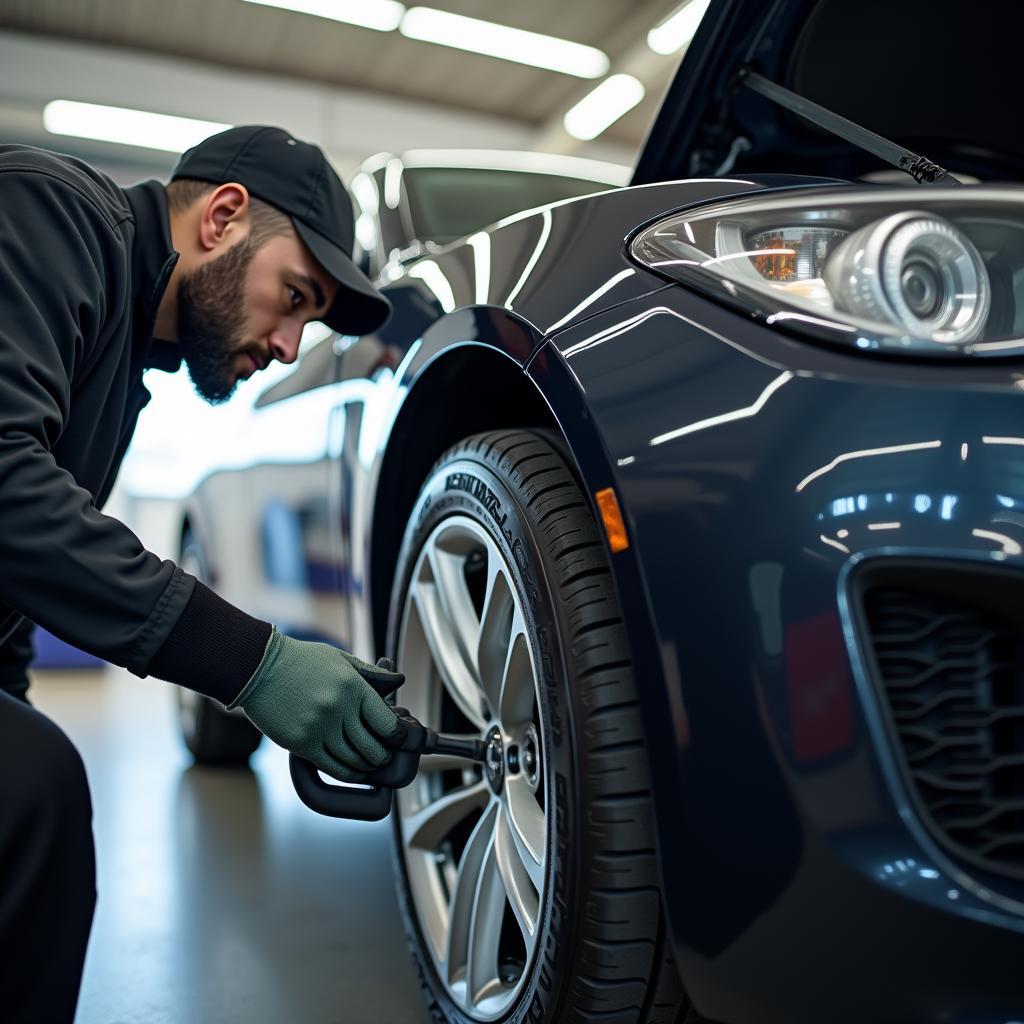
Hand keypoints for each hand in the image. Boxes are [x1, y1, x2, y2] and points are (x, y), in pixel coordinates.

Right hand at [228, 628, 404, 781]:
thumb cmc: (302, 661)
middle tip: (384, 755)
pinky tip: (353, 770)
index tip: (399, 739)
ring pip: (353, 761)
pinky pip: (331, 766)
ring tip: (369, 763)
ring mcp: (319, 727)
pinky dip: (347, 773)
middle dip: (383, 755)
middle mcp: (339, 709)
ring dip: (366, 766)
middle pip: (373, 747)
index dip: (398, 736)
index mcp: (354, 687)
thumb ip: (371, 674)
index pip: (388, 724)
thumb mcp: (341, 659)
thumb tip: (399, 682)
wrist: (259, 667)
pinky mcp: (301, 742)